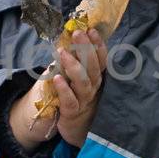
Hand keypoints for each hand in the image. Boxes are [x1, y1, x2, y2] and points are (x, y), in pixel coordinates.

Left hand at [54, 28, 105, 146]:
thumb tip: (71, 38)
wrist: (75, 128)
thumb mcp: (79, 78)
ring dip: (73, 66)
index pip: (101, 59)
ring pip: (83, 82)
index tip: (91, 29)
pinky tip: (57, 78)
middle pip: (93, 67)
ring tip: (62, 52)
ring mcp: (84, 100)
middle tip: (77, 34)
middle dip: (86, 49)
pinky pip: (70, 100)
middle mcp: (93, 87)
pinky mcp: (72, 112)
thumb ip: (78, 61)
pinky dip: (64, 89)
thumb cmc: (76, 96)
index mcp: (96, 77)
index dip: (97, 44)